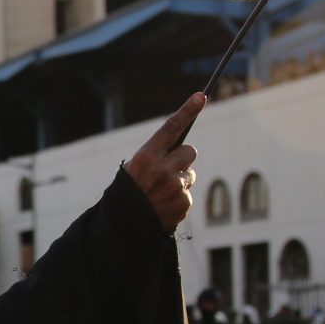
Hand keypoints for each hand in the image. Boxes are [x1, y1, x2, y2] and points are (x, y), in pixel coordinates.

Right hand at [126, 93, 202, 233]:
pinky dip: (179, 199)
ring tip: (162, 193)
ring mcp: (175, 186)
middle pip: (190, 151)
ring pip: (190, 174)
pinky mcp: (184, 202)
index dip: (187, 111)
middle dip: (182, 159)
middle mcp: (162, 169)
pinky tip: (165, 206)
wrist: (124, 226)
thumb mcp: (134, 170)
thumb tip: (183, 148)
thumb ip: (156, 157)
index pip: (171, 128)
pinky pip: (188, 193)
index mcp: (146, 156)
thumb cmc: (128, 193)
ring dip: (180, 180)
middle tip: (168, 170)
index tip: (200, 97)